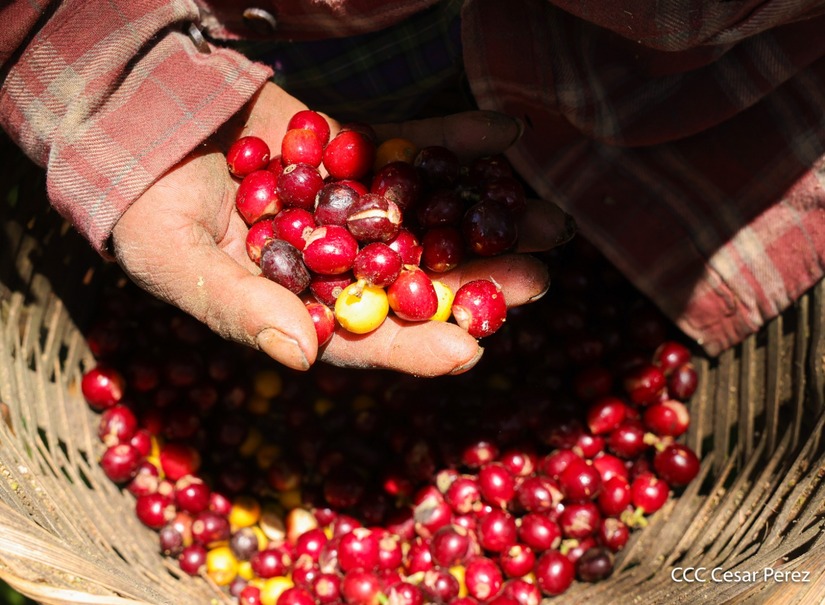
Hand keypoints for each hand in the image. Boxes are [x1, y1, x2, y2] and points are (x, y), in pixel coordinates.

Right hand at [112, 83, 573, 375]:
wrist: (135, 122)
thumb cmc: (141, 207)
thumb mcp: (174, 261)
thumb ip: (237, 307)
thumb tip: (301, 356)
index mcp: (299, 303)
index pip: (364, 335)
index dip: (414, 346)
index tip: (468, 352)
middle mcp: (337, 258)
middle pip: (416, 278)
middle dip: (476, 282)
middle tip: (537, 282)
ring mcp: (352, 200)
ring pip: (430, 214)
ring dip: (488, 215)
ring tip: (551, 220)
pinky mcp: (356, 144)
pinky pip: (413, 141)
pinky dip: (456, 136)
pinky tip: (506, 130)